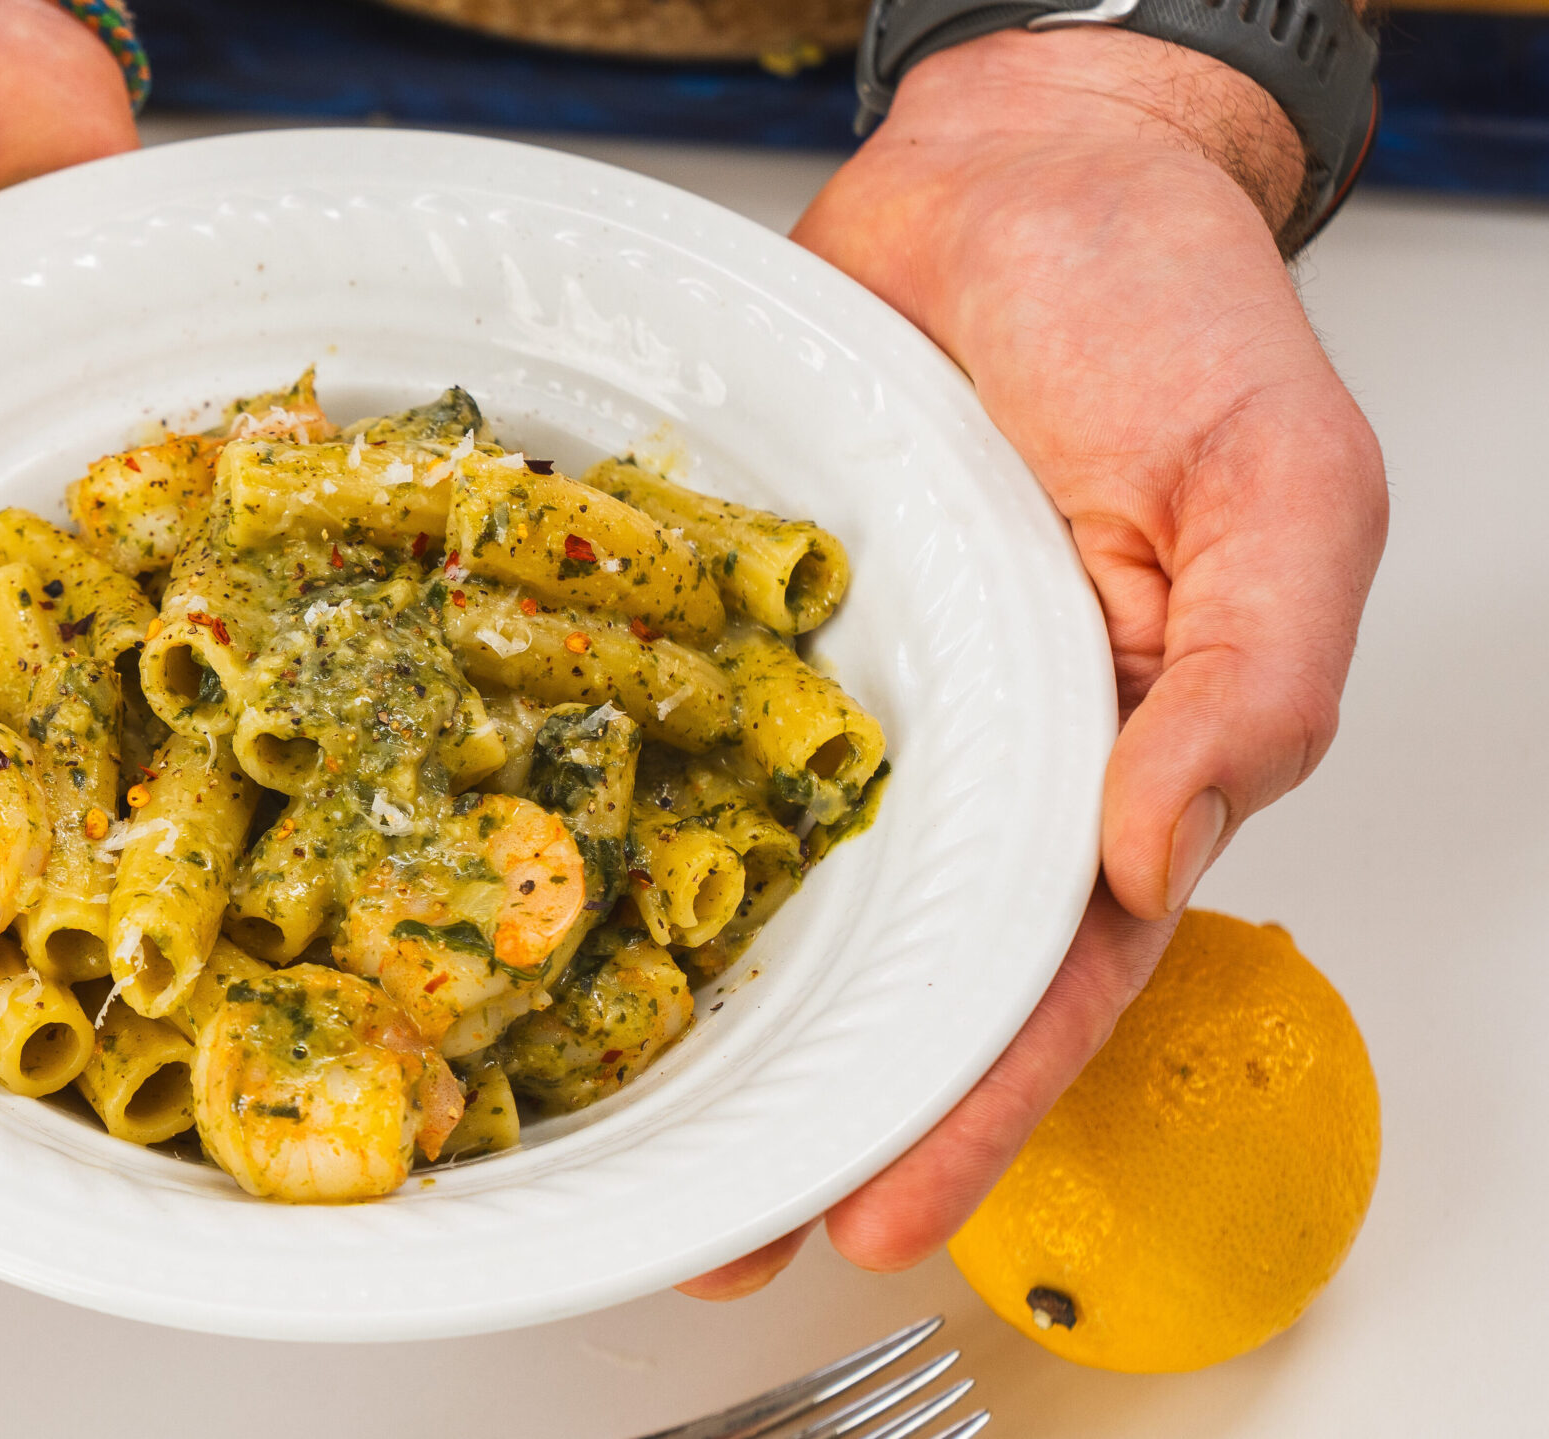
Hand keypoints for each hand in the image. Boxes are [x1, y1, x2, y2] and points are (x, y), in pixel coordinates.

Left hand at [682, 28, 1386, 1296]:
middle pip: (876, 970)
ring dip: (685, 1001)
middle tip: (703, 1227)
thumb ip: (1254, 684)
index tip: (877, 1214)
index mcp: (1110, 766)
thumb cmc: (1178, 316)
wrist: (1026, 171)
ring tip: (598, 1121)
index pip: (1042, 984)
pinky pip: (667, 726)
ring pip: (757, 878)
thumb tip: (1161, 851)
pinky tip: (534, 886)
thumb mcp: (1283, 495)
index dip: (963, 1110)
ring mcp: (841, 695)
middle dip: (794, 1106)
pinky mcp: (736, 618)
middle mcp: (964, 757)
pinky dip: (608, 808)